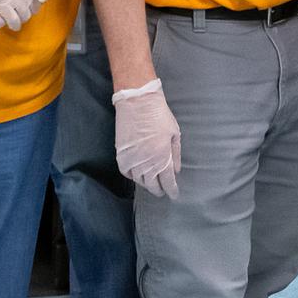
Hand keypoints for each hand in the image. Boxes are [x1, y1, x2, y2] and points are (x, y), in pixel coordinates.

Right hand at [112, 79, 181, 197]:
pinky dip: (134, 176)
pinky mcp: (120, 155)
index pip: (167, 182)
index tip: (174, 195)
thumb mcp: (174, 134)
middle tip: (163, 190)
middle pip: (152, 185)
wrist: (137, 102)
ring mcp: (131, 160)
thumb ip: (176, 155)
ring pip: (139, 181)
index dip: (171, 190)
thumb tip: (175, 171)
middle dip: (159, 189)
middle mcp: (145, 163)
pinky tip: (139, 173)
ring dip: (147, 183)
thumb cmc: (159, 115)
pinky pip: (127, 173)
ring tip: (152, 181)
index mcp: (161, 158)